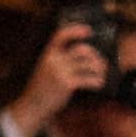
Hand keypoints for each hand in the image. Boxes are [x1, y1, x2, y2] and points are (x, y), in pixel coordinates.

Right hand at [9, 21, 107, 136]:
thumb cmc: (44, 89)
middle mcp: (54, 60)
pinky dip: (98, 82)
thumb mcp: (47, 70)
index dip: (75, 31)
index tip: (89, 30)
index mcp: (48, 54)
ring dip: (100, 70)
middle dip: (96, 56)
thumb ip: (60, 62)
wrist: (33, 105)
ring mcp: (60, 71)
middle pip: (82, 50)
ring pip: (89, 64)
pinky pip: (89, 79)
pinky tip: (99, 85)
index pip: (61, 36)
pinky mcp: (67, 84)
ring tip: (101, 76)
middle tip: (102, 64)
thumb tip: (85, 59)